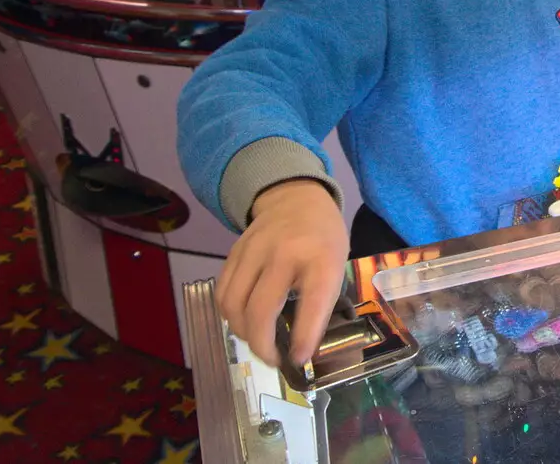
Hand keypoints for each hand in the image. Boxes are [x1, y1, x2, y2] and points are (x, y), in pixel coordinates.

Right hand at [215, 179, 346, 367]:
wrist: (296, 199)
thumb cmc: (322, 239)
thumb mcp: (336, 266)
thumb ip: (322, 304)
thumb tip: (303, 350)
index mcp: (321, 258)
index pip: (312, 302)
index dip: (303, 337)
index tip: (298, 360)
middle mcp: (285, 253)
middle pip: (260, 309)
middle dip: (263, 345)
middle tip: (273, 360)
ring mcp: (254, 251)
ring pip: (234, 305)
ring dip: (242, 333)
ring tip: (258, 341)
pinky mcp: (233, 253)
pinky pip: (222, 293)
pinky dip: (229, 315)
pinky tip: (243, 321)